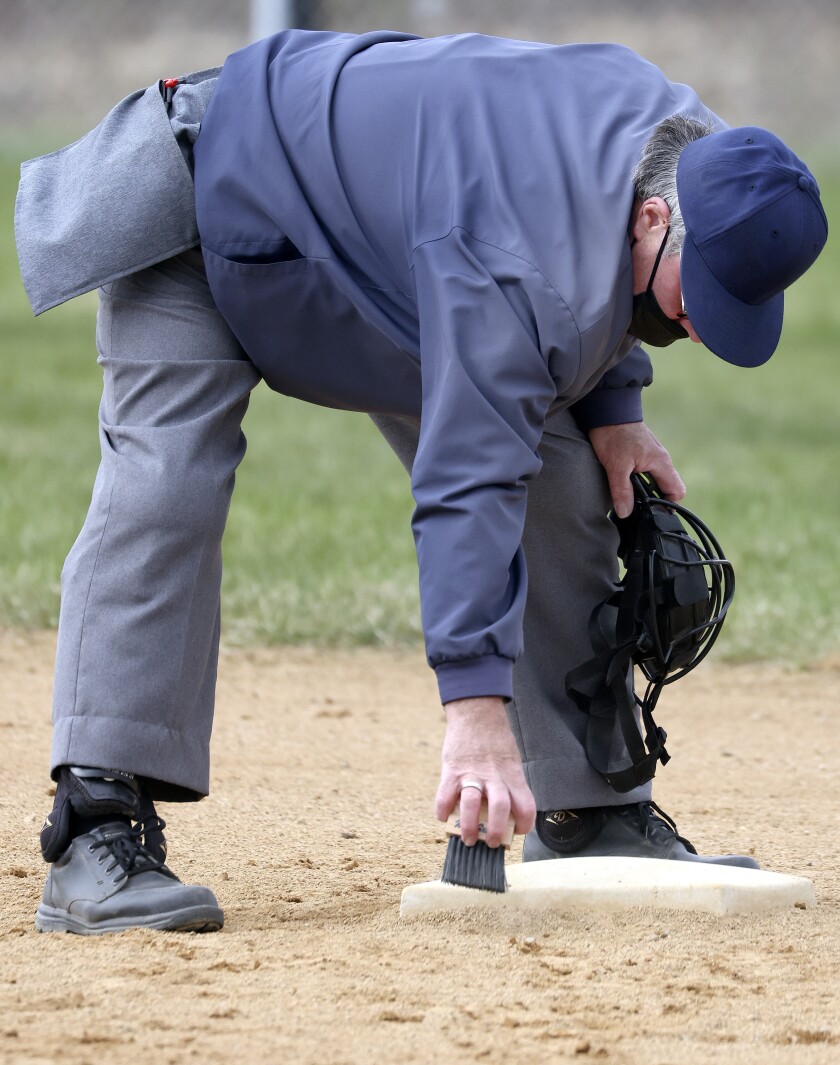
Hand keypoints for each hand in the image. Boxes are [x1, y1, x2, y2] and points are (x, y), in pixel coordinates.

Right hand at [435, 696, 535, 846]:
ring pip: (471, 805)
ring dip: (468, 826)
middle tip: (491, 843)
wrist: (476, 712)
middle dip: (496, 832)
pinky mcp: (452, 769)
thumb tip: (505, 812)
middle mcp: (494, 776)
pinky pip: (445, 795)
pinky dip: (442, 810)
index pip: (526, 805)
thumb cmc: (495, 740)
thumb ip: (508, 784)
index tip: (518, 832)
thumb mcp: (510, 760)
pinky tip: (442, 817)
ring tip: (467, 839)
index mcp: (512, 775)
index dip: (525, 824)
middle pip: (500, 808)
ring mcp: (472, 773)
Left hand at [588, 421, 685, 517]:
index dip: (668, 506)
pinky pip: (647, 472)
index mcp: (661, 462)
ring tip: (630, 498)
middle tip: (639, 508)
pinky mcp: (641, 452)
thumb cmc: (614, 434)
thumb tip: (626, 512)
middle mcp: (661, 459)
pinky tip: (625, 484)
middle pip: (667, 487)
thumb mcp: (616, 466)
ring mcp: (652, 455)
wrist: (606, 410)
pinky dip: (640, 481)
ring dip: (646, 491)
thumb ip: (622, 491)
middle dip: (655, 500)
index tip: (652, 513)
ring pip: (656, 480)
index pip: (677, 491)